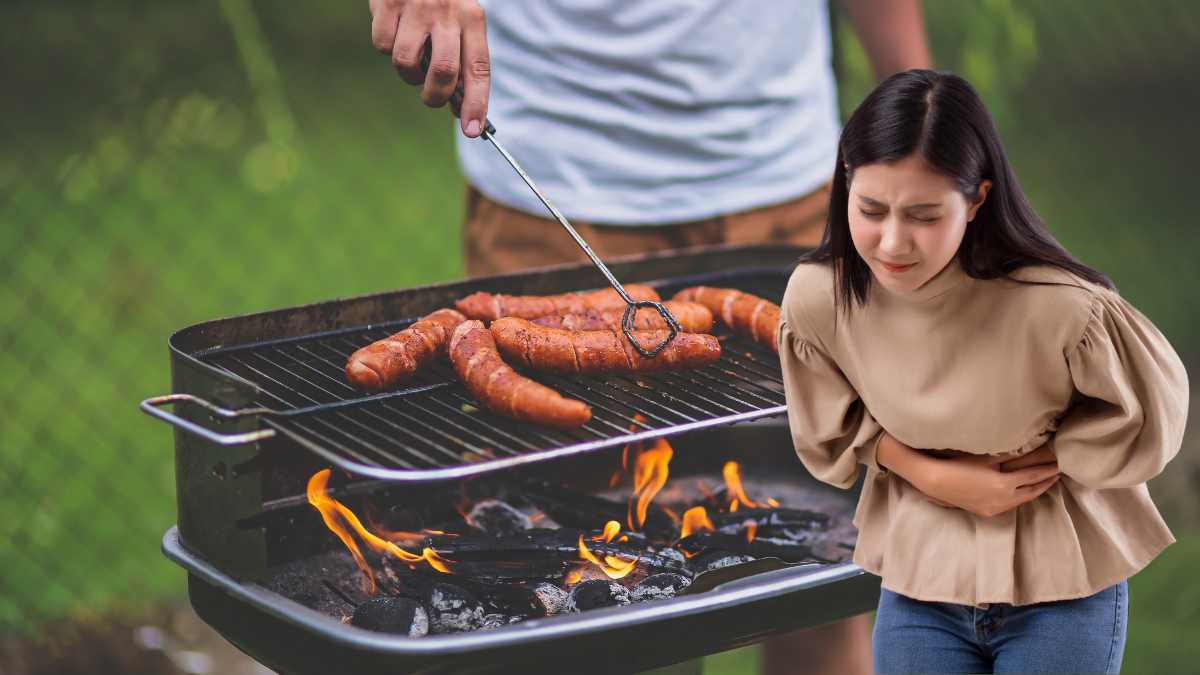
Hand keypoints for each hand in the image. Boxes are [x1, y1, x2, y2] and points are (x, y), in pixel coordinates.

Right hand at [369, 0, 490, 136]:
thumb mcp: (460, 18)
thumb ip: (461, 57)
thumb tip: (458, 107)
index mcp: (473, 18)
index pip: (479, 69)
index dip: (476, 104)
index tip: (472, 131)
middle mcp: (447, 13)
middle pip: (443, 73)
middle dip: (435, 97)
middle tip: (431, 98)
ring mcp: (416, 8)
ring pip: (407, 64)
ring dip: (407, 73)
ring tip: (412, 55)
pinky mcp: (387, 4)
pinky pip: (382, 45)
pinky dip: (385, 46)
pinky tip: (394, 28)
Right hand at [877, 433, 1060, 517]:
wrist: (936, 482)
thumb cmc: (958, 464)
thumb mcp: (985, 457)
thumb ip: (1008, 455)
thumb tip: (1028, 448)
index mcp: (1005, 484)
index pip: (1033, 475)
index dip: (1048, 469)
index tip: (1060, 464)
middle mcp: (1003, 499)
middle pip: (1032, 491)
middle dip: (1046, 482)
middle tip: (1059, 474)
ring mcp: (995, 508)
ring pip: (1022, 501)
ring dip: (1034, 491)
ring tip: (1045, 483)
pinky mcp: (986, 512)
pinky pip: (1009, 506)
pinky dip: (1020, 498)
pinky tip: (1021, 494)